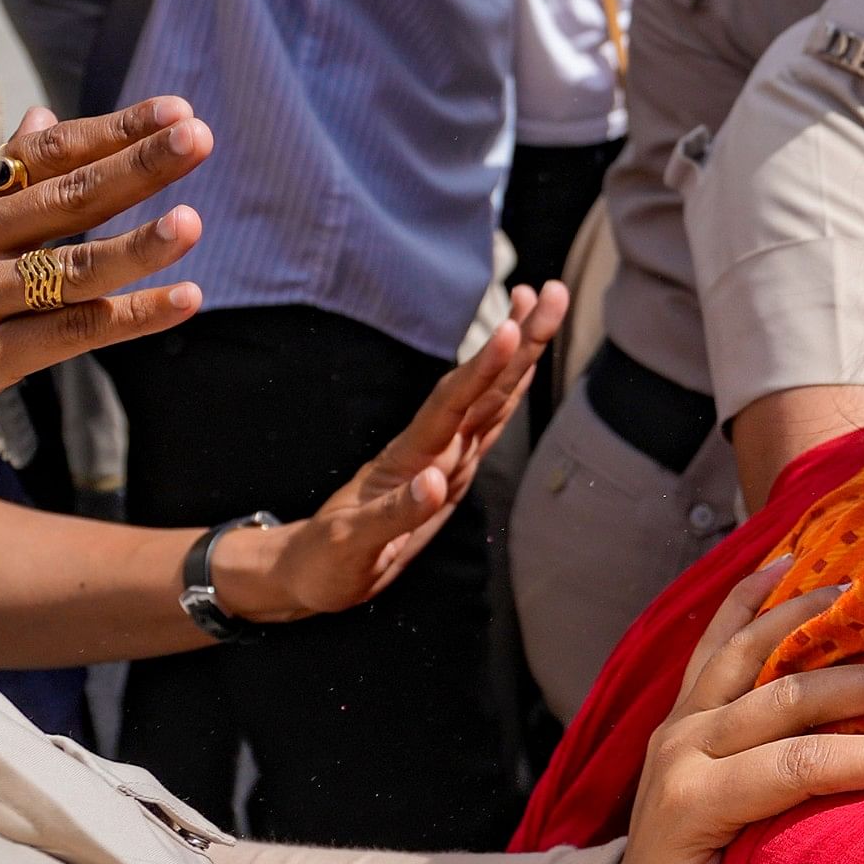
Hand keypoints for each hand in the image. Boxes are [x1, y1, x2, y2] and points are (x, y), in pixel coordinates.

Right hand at [0, 98, 210, 391]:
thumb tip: (45, 118)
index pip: (49, 154)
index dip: (114, 131)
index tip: (176, 110)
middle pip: (67, 198)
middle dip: (137, 167)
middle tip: (199, 137)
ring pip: (71, 268)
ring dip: (137, 245)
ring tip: (194, 221)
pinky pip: (69, 333)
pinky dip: (132, 319)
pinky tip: (187, 299)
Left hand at [208, 285, 569, 625]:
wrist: (313, 572)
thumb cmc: (328, 561)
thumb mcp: (354, 545)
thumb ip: (396, 514)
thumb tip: (436, 483)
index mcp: (408, 460)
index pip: (453, 404)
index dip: (485, 369)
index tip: (513, 330)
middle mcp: (431, 451)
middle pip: (482, 387)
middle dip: (520, 341)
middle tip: (550, 291)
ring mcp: (442, 460)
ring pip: (489, 398)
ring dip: (518, 355)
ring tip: (540, 305)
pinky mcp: (449, 475)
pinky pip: (485, 427)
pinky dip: (508, 395)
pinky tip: (522, 369)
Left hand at [601, 559, 863, 863]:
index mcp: (693, 805)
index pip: (795, 766)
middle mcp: (684, 748)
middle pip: (787, 696)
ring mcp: (681, 721)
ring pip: (750, 649)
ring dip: (813, 617)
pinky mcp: (684, 710)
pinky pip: (715, 638)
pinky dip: (750, 596)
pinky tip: (788, 559)